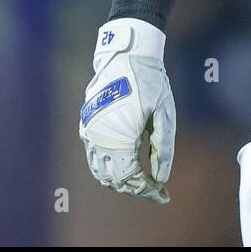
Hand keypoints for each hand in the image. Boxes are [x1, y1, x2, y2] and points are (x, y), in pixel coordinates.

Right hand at [79, 18, 176, 203]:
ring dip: (119, 181)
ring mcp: (89, 132)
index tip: (162, 195)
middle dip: (135, 189)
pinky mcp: (86, 126)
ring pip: (100, 172)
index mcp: (120, 136)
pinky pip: (93, 158)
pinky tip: (124, 168)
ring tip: (141, 182)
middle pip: (114, 179)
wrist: (127, 56)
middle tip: (155, 190)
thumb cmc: (150, 83)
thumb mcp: (164, 114)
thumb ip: (163, 148)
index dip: (147, 190)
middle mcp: (99, 138)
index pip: (130, 178)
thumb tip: (161, 177)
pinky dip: (107, 169)